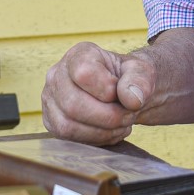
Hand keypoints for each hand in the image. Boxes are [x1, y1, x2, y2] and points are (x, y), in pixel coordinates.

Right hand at [41, 41, 155, 144]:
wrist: (125, 94)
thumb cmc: (129, 79)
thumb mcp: (142, 72)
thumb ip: (140, 80)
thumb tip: (132, 100)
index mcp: (79, 54)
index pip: (84, 74)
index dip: (108, 89)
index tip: (121, 92)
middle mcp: (57, 75)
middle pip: (73, 105)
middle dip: (109, 117)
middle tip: (128, 114)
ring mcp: (50, 100)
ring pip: (69, 126)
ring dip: (103, 131)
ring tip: (120, 123)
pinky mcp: (52, 122)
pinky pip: (70, 139)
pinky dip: (96, 140)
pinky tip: (109, 130)